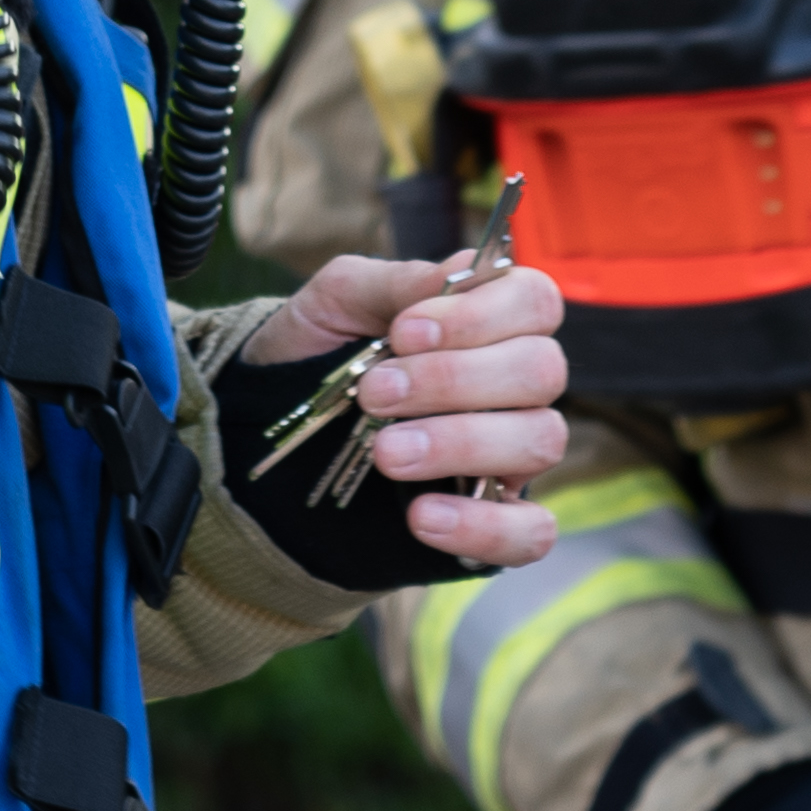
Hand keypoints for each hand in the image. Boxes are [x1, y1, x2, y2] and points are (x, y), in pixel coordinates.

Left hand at [249, 250, 571, 567]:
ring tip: (385, 453)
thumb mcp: (338, 302)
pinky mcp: (496, 520)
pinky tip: (420, 516)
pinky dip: (483, 526)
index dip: (481, 314)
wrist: (268, 431)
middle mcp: (515, 387)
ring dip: (460, 443)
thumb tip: (451, 279)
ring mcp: (511, 455)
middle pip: (542, 371)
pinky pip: (531, 532)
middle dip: (454, 380)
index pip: (535, 301)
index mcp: (490, 321)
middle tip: (376, 394)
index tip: (404, 332)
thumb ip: (395, 284)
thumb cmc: (318, 351)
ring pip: (540, 442)